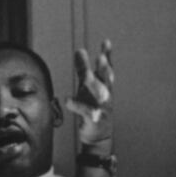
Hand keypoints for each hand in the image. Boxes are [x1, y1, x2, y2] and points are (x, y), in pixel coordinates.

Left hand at [67, 39, 114, 154]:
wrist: (98, 135)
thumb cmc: (92, 106)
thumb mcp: (87, 86)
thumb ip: (84, 69)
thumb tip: (79, 50)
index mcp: (105, 86)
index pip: (107, 68)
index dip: (108, 56)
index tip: (106, 42)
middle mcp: (106, 95)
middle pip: (106, 80)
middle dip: (104, 69)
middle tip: (101, 58)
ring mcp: (102, 107)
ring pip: (100, 95)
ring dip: (94, 86)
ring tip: (87, 77)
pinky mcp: (94, 118)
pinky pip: (85, 111)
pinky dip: (76, 105)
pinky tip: (67, 99)